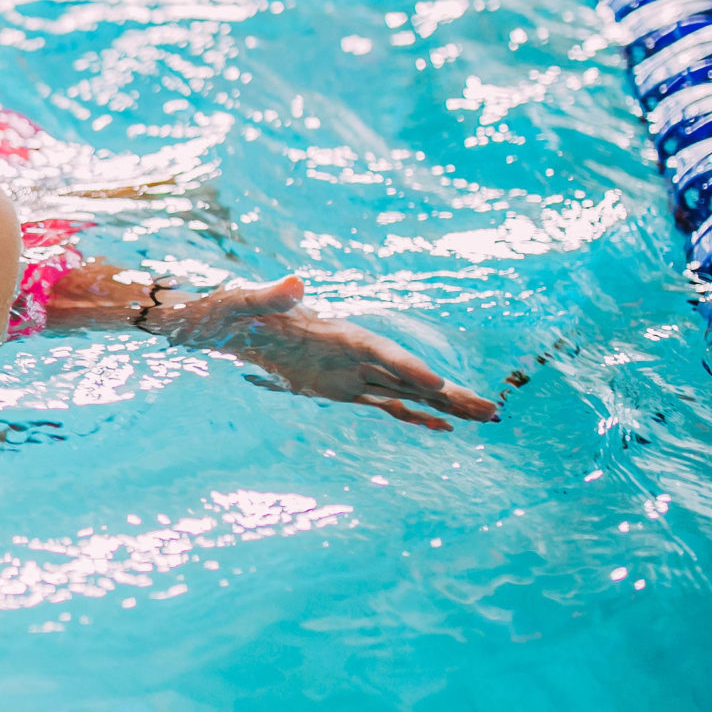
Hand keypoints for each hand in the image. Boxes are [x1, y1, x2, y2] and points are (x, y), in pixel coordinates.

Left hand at [153, 275, 499, 430]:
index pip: (379, 351)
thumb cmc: (229, 311)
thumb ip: (269, 296)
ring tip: (488, 417)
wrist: (220, 324)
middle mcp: (351, 352)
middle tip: (491, 409)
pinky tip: (444, 429)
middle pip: (407, 373)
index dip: (408, 367)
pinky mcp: (342, 389)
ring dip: (446, 406)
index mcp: (333, 331)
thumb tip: (295, 282)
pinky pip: (385, 404)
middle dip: (448, 392)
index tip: (437, 385)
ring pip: (407, 391)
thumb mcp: (242, 303)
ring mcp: (350, 372)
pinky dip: (414, 416)